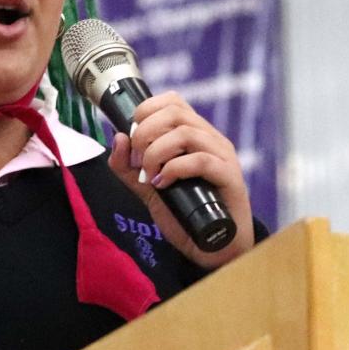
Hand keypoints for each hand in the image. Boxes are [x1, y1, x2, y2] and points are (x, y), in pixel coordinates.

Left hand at [106, 92, 254, 269]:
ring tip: (149, 176)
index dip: (146, 110)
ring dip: (157, 153)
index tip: (132, 137)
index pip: (172, 101)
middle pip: (176, 112)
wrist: (212, 248)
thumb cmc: (185, 214)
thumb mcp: (147, 188)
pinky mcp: (230, 178)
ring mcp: (223, 157)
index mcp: (193, 134)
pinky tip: (163, 185)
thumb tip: (118, 137)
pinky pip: (202, 161)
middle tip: (137, 160)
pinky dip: (175, 170)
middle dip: (145, 132)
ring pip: (186, 134)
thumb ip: (128, 167)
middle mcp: (210, 139)